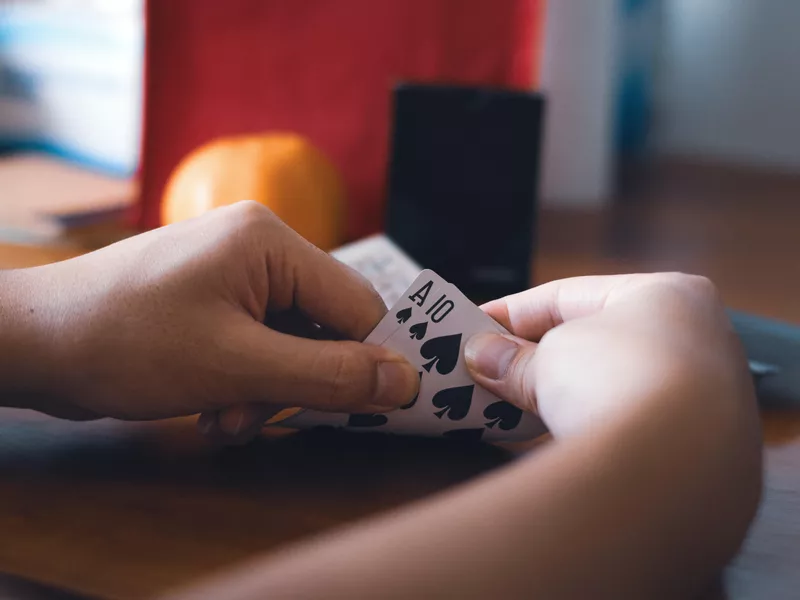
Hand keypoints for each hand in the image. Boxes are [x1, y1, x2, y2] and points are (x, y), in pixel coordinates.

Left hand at [0, 201, 418, 440]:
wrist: (31, 343)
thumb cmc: (127, 343)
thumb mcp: (237, 367)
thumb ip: (328, 375)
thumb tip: (405, 382)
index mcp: (272, 241)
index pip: (358, 305)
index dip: (369, 361)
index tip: (371, 411)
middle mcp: (259, 248)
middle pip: (324, 325)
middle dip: (300, 382)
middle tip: (262, 417)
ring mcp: (234, 273)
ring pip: (292, 343)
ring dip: (270, 391)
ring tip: (226, 417)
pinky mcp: (214, 300)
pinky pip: (259, 345)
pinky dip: (247, 383)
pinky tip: (214, 407)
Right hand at [466, 273, 754, 437]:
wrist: (672, 472)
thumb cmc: (616, 381)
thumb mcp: (549, 358)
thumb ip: (514, 358)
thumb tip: (484, 356)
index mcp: (669, 294)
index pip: (571, 295)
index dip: (512, 312)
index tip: (473, 327)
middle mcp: (700, 342)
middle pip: (595, 342)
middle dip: (536, 357)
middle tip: (487, 369)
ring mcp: (708, 401)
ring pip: (613, 388)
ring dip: (561, 395)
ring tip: (510, 406)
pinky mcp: (700, 454)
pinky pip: (629, 428)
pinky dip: (589, 427)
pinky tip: (553, 437)